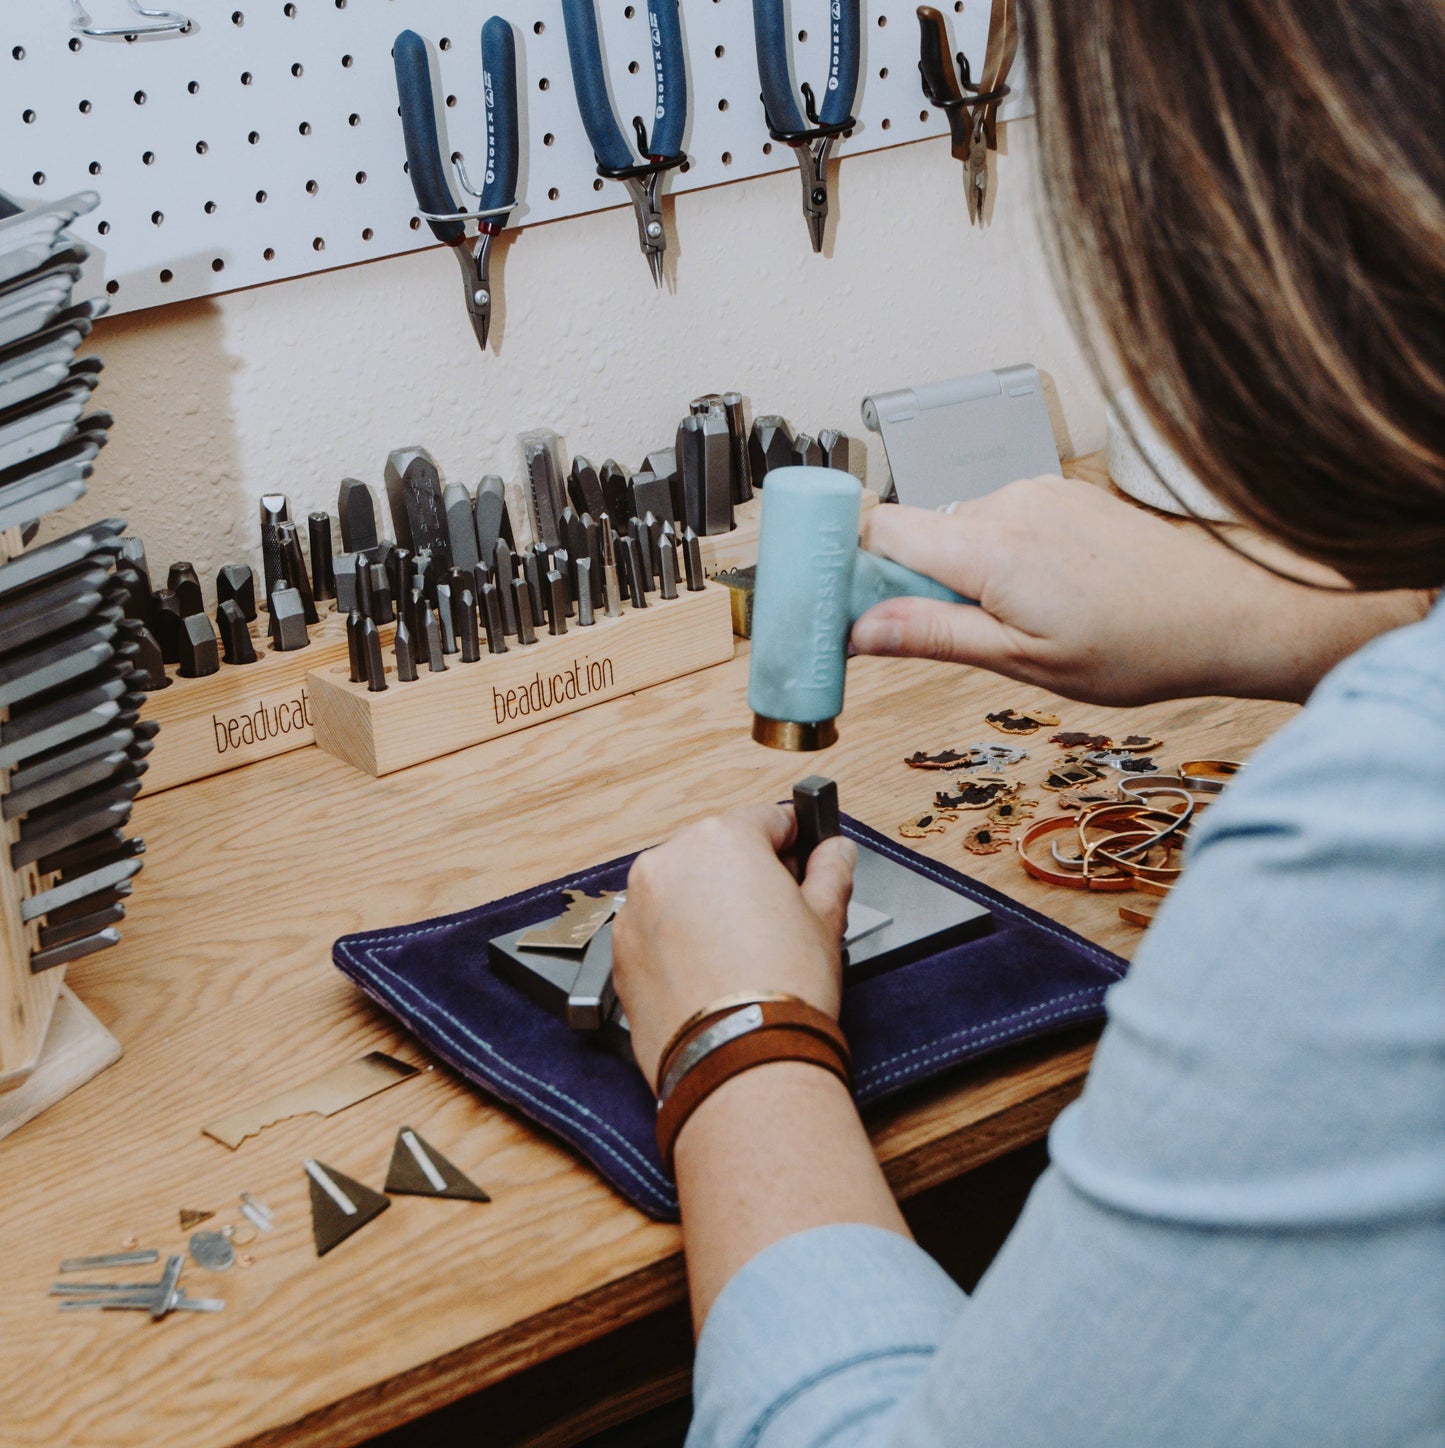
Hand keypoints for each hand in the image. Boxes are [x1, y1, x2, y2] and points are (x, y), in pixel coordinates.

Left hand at [611, 804, 856, 1091]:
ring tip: (743, 951)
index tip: (803, 858)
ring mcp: (637, 907)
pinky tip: (712, 972)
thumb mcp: (826, 918)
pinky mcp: (621, 950)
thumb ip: (831, 871)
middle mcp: (668, 862)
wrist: (740, 1060)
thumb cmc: (781, 990)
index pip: (767, 819)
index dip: (793, 841)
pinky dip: (679, 941)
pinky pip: (657, 929)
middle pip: (718, 852)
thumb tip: (834, 853)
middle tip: (779, 916)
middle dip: (747, 876)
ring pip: (682, 890)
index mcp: (721, 839)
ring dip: (708, 907)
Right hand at [851, 477, 1429, 705]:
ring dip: (960, 572)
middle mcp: (1008, 504)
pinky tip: (1042, 595)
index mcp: (990, 548)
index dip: (850, 565)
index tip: (841, 604)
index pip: (880, 528)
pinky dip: (998, 557)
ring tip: (1013, 620)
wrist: (1228, 608)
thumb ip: (932, 635)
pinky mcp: (1060, 493)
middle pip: (915, 530)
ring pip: (958, 528)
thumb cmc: (1138, 644)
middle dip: (910, 580)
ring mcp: (1037, 492)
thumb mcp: (1022, 662)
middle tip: (938, 633)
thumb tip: (858, 630)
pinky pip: (999, 519)